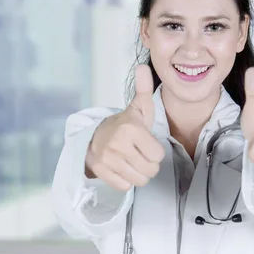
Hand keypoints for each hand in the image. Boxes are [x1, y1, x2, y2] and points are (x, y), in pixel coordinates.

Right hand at [85, 64, 165, 190]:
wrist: (94, 136)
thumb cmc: (125, 124)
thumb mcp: (138, 107)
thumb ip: (144, 89)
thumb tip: (143, 66)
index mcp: (131, 129)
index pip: (158, 155)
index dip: (155, 151)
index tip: (147, 144)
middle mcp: (118, 145)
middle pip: (150, 170)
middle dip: (149, 165)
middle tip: (141, 154)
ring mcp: (107, 159)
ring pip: (139, 180)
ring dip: (139, 174)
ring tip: (133, 161)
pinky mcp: (100, 171)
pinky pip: (124, 186)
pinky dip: (126, 180)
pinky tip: (122, 168)